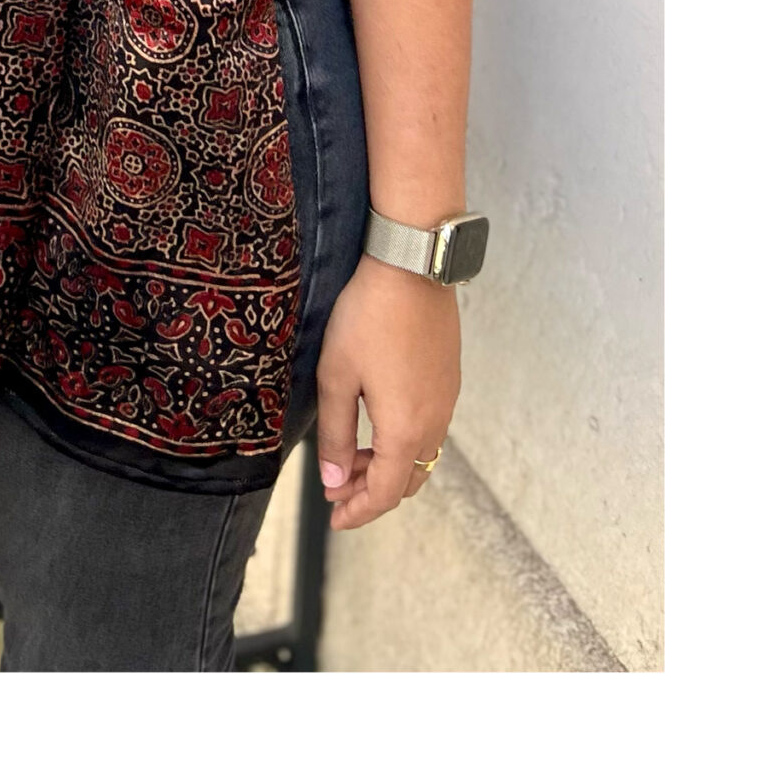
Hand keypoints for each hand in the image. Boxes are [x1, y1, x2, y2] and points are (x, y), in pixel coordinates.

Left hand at [314, 253, 460, 530]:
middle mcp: (435, 422)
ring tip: (352, 456)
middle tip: (338, 488)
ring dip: (389, 465)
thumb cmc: (369, 317)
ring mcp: (447, 400)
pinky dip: (405, 441)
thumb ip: (335, 433)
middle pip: (409, 480)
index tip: (335, 517)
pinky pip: (430, 428)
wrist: (412, 267)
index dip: (359, 510)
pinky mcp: (449, 379)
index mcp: (406, 430)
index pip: (386, 492)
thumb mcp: (337, 376)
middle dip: (373, 491)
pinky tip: (378, 422)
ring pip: (422, 454)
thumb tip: (334, 478)